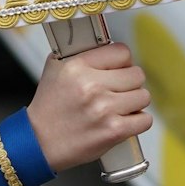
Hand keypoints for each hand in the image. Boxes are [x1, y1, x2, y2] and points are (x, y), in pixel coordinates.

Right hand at [25, 43, 152, 172]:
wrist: (39, 142)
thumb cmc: (49, 107)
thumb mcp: (55, 69)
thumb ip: (80, 53)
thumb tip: (105, 43)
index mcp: (78, 66)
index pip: (122, 52)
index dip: (123, 62)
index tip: (118, 70)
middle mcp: (91, 86)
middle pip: (137, 74)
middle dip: (130, 83)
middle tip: (119, 91)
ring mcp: (104, 109)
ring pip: (143, 96)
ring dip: (135, 103)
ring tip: (120, 107)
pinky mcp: (113, 131)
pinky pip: (145, 119)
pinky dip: (138, 121)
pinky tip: (125, 121)